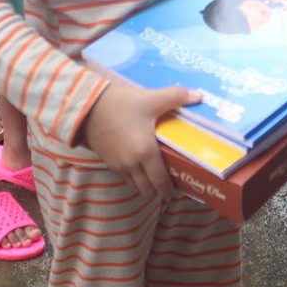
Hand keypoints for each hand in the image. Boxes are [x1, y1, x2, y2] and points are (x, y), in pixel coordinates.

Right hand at [82, 76, 203, 198]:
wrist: (87, 105)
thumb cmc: (121, 103)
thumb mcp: (151, 98)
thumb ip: (176, 97)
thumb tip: (199, 96)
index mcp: (145, 153)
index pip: (160, 183)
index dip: (169, 190)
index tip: (178, 190)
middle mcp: (132, 165)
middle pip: (148, 190)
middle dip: (159, 191)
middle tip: (168, 182)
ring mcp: (118, 165)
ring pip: (135, 186)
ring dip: (145, 185)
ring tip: (154, 175)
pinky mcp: (107, 161)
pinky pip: (124, 177)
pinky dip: (133, 177)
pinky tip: (138, 165)